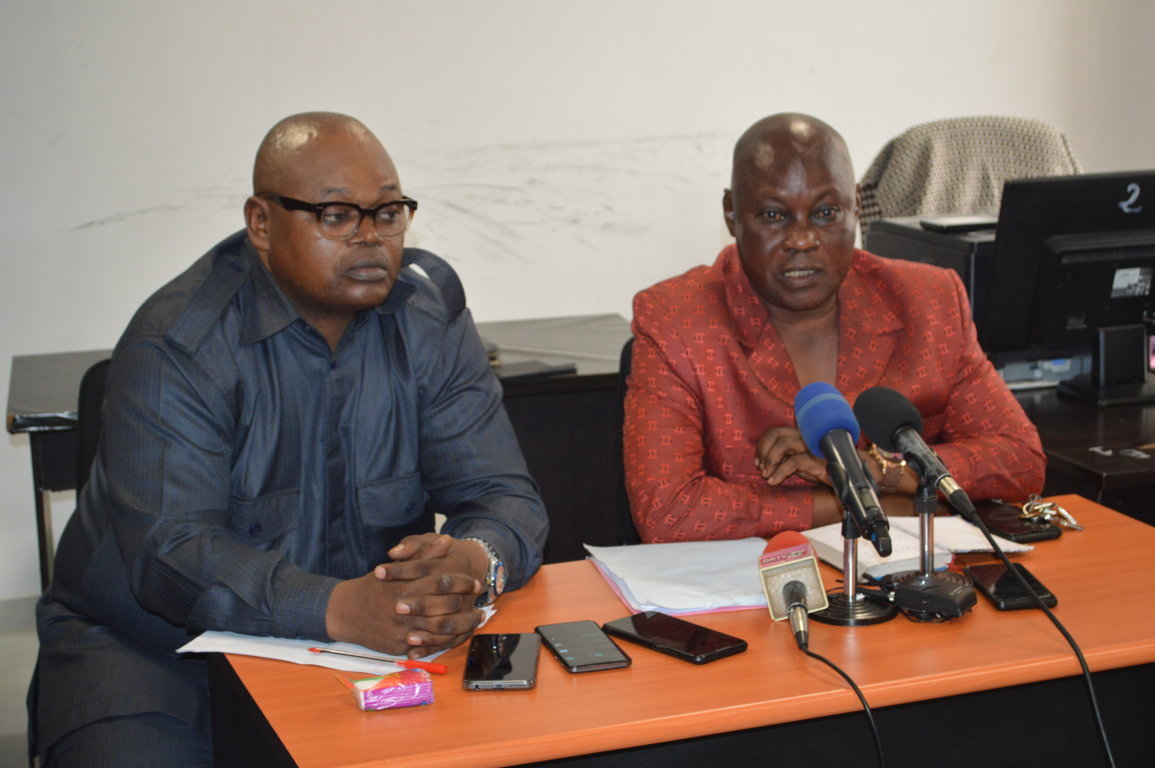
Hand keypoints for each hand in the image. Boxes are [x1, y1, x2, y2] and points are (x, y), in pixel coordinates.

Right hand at [325, 534, 486, 657]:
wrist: (345, 612)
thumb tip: (447, 541)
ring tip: (475, 621)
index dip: (461, 583)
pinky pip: (426, 647)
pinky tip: (457, 637)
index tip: (475, 583)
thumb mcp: (398, 567)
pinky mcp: (398, 646)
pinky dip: (444, 642)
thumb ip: (424, 555)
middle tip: (481, 604)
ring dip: (462, 627)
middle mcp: (404, 608)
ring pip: (439, 630)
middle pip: (444, 608)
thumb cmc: (375, 586)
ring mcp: (401, 629)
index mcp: (405, 585)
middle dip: (466, 606)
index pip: (440, 582)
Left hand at [754, 426, 829, 485]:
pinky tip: (774, 481)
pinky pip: (794, 462)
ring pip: (783, 444)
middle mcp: (805, 437)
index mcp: (800, 435)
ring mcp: (812, 446)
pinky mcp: (817, 460)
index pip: (775, 431)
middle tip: (760, 467)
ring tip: (766, 475)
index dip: (762, 445)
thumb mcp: (799, 463)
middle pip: (776, 433)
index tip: (757, 461)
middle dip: (763, 450)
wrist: (847, 478)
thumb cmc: (822, 469)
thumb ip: (785, 459)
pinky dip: (779, 472)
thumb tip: (764, 465)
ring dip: (770, 460)